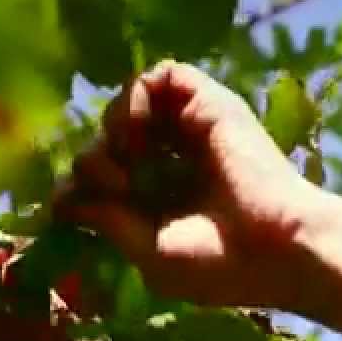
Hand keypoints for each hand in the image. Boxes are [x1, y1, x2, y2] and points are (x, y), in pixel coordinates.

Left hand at [57, 60, 341, 310]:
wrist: (279, 249)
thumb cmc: (220, 265)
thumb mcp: (148, 251)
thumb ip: (105, 220)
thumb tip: (62, 199)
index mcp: (159, 198)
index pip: (100, 173)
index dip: (77, 184)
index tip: (74, 210)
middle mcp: (171, 158)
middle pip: (106, 136)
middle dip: (94, 161)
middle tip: (117, 189)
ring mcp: (188, 128)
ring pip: (126, 102)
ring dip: (111, 128)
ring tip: (128, 162)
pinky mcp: (206, 103)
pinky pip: (156, 76)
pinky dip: (135, 100)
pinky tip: (141, 138)